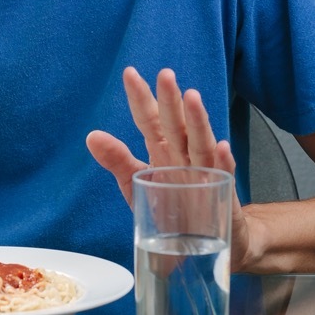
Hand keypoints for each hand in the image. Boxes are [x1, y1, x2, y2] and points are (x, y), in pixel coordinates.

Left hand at [86, 67, 249, 268]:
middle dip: (170, 99)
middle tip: (165, 75)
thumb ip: (117, 161)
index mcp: (162, 150)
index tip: (130, 74)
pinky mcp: (222, 194)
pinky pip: (224, 176)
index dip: (140, 98)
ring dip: (197, 121)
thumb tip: (91, 136)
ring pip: (200, 143)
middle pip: (175, 124)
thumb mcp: (137, 184)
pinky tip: (222, 147)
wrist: (204, 241)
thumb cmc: (171, 207)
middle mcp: (183, 155)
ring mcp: (204, 172)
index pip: (149, 119)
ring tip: (192, 98)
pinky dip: (224, 161)